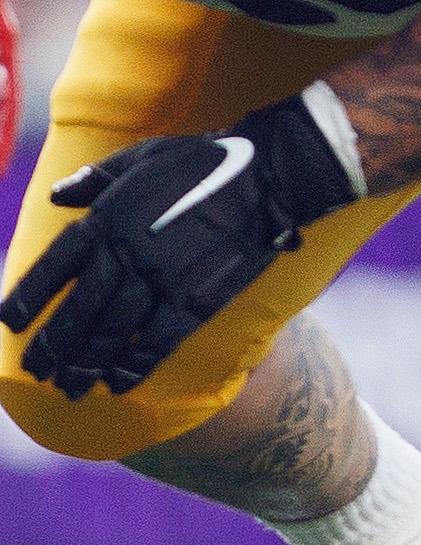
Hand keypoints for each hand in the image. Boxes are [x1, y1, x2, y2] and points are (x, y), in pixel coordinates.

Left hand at [0, 89, 359, 397]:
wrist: (271, 174)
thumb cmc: (206, 160)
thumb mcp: (144, 155)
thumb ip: (96, 179)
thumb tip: (55, 197)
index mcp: (109, 218)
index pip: (53, 267)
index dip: (28, 298)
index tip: (9, 325)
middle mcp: (127, 253)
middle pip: (78, 311)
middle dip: (52, 347)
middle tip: (36, 372)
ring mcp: (161, 280)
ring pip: (110, 333)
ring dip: (84, 365)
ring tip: (68, 388)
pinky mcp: (196, 299)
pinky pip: (156, 342)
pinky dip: (133, 367)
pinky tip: (118, 385)